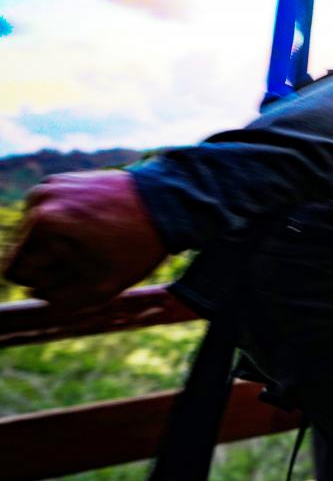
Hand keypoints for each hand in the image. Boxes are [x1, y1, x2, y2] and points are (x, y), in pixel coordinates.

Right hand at [2, 171, 166, 310]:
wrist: (169, 201)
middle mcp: (39, 199)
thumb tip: (35, 296)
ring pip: (34, 234)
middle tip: (91, 255)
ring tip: (95, 238)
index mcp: (43, 222)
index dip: (46, 281)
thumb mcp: (104, 286)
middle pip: (23, 251)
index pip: (16, 271)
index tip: (80, 271)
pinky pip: (48, 215)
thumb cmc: (139, 245)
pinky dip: (65, 224)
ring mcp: (49, 185)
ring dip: (57, 243)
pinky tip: (94, 224)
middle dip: (51, 261)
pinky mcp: (61, 179)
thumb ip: (62, 301)